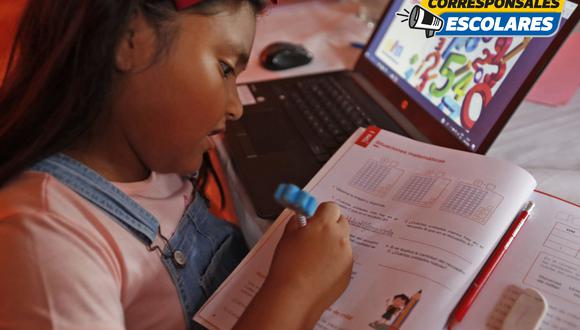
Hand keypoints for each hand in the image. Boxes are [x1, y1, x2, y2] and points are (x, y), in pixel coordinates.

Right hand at [233, 202, 352, 329]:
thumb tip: (301, 218)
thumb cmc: (287, 266)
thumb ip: (297, 223)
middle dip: (330, 225)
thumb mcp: (287, 237)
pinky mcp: (348, 273)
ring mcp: (346, 256)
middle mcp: (340, 238)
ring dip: (332, 244)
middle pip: (341, 222)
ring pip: (342, 242)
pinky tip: (318, 271)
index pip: (331, 207)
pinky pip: (343, 260)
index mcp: (324, 225)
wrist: (293, 297)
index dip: (321, 212)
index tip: (314, 218)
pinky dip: (334, 262)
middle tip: (315, 235)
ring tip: (313, 258)